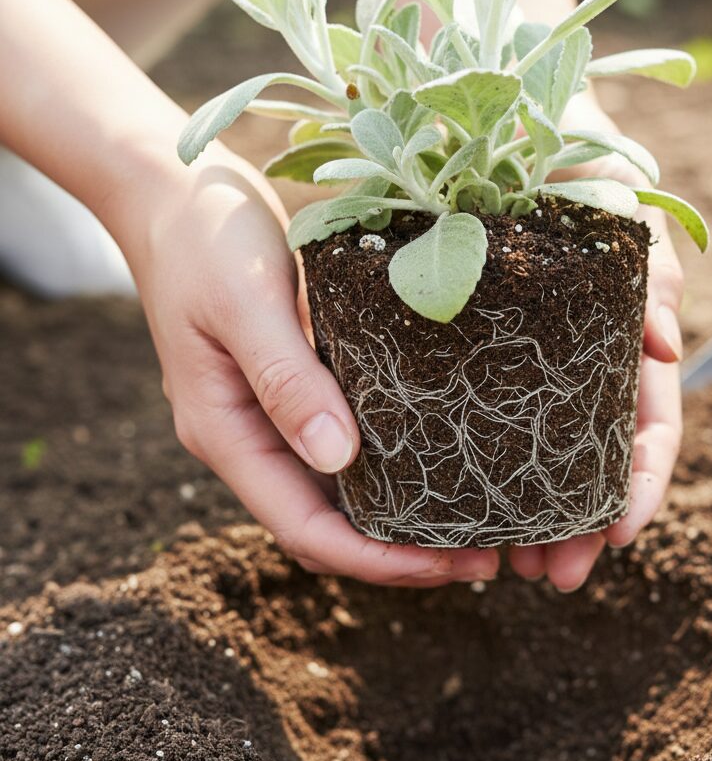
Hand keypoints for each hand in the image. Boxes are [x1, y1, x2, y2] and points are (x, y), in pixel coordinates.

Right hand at [126, 145, 498, 585]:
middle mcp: (250, 438)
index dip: (375, 560)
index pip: (305, 528)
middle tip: (485, 556)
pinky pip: (347, 443)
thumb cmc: (205, 239)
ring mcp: (271, 415)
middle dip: (400, 551)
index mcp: (226, 432)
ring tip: (477, 519)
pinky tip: (445, 455)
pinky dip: (394, 464)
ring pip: (341, 491)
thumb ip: (286, 379)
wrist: (177, 195)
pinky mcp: (295, 385)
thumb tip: (338, 458)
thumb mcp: (245, 303)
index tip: (446, 564)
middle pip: (329, 524)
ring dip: (403, 514)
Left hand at [507, 93, 683, 590]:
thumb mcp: (615, 190)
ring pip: (539, 449)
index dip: (643, 480)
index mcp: (621, 326)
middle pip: (594, 454)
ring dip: (532, 515)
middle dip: (580, 520)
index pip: (649, 419)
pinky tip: (455, 505)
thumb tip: (668, 348)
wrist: (493, 98)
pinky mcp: (464, 343)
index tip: (621, 531)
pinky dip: (477, 467)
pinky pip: (476, 416)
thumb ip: (649, 262)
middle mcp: (576, 350)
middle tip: (553, 574)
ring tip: (508, 568)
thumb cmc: (566, 139)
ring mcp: (524, 353)